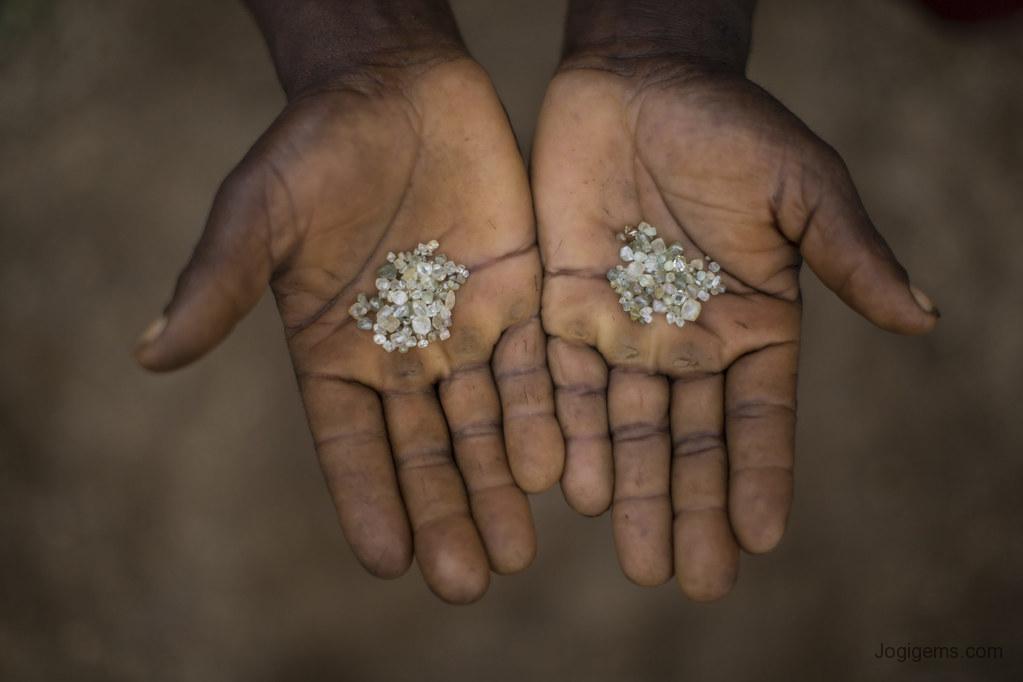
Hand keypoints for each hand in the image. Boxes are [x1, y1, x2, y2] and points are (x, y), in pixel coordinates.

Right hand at [135, 52, 563, 602]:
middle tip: (469, 582)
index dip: (368, 499)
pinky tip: (560, 466)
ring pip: (486, 423)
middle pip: (426, 450)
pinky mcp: (520, 296)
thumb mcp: (260, 213)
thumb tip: (148, 354)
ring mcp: (464, 329)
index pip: (350, 444)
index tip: (389, 562)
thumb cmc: (314, 148)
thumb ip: (219, 283)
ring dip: (501, 486)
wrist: (394, 87)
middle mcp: (402, 354)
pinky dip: (546, 414)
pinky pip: (536, 365)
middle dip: (447, 513)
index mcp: (335, 351)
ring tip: (518, 549)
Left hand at [533, 56, 937, 598]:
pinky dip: (566, 430)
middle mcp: (687, 340)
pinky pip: (563, 378)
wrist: (637, 82)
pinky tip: (570, 484)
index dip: (760, 474)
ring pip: (625, 424)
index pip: (758, 416)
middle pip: (690, 439)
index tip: (759, 538)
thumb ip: (847, 253)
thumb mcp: (799, 186)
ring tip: (634, 554)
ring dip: (630, 488)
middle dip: (689, 506)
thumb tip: (924, 318)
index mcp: (752, 322)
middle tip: (688, 580)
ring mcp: (624, 328)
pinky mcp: (563, 306)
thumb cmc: (730, 126)